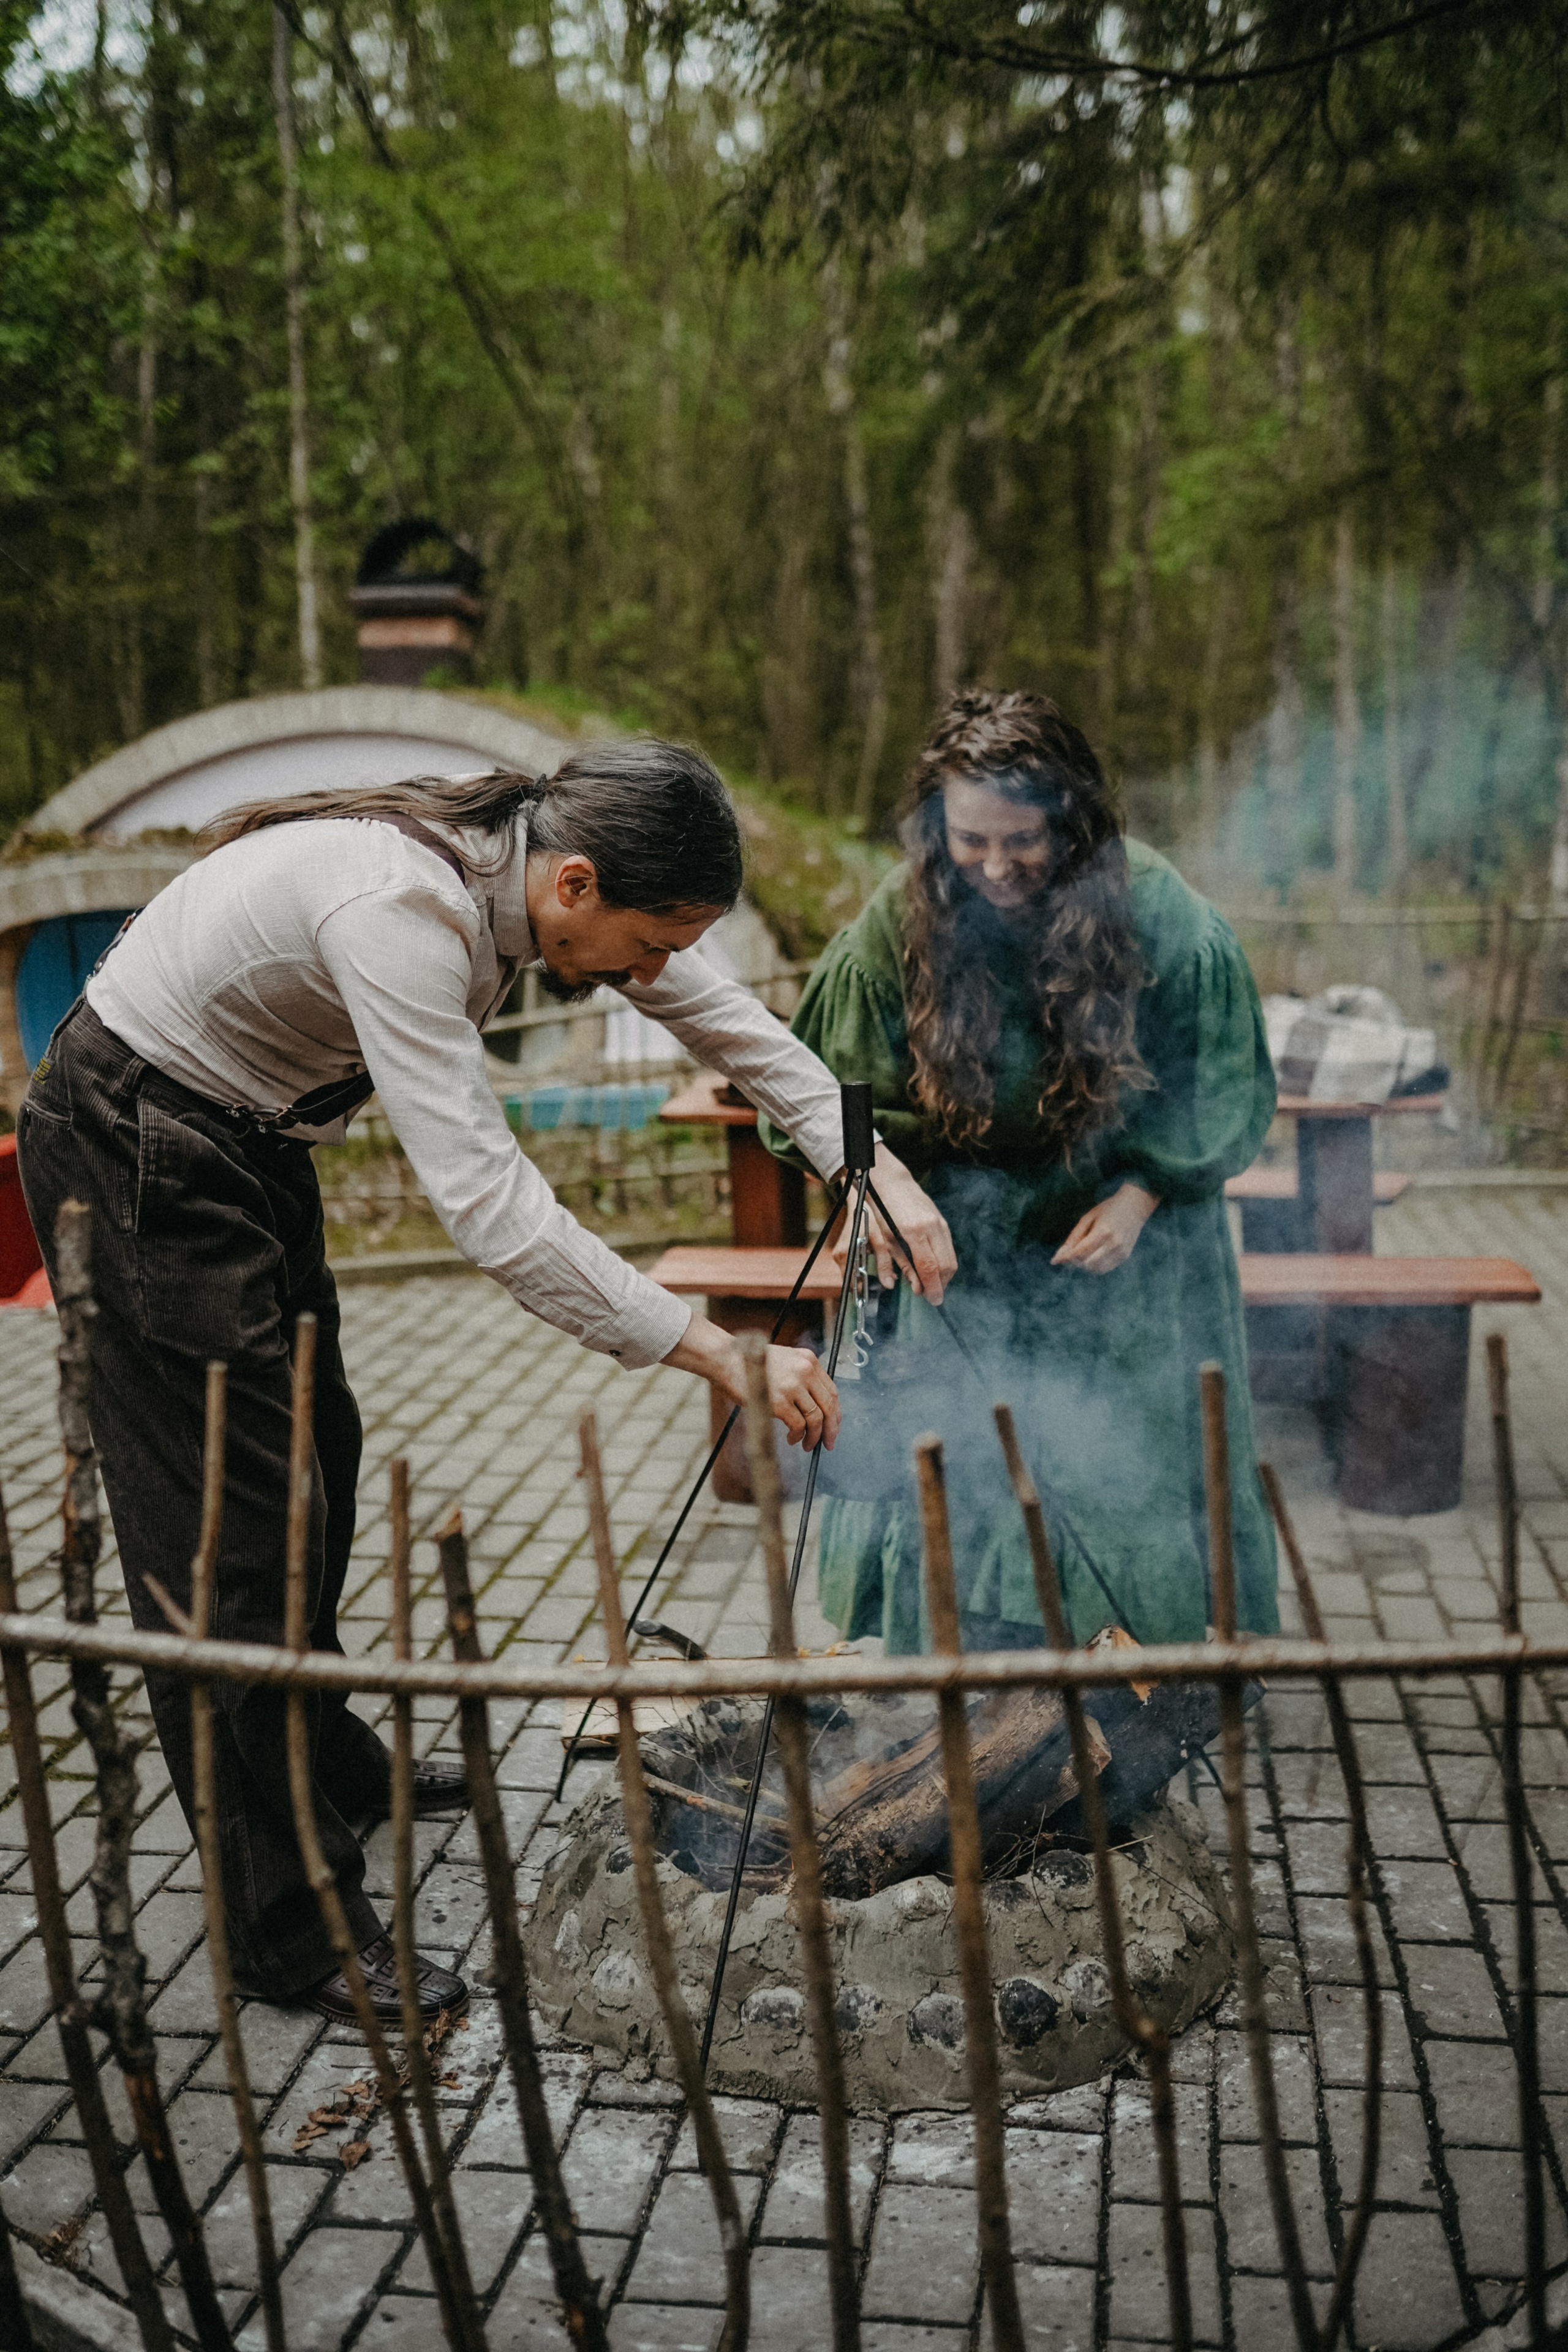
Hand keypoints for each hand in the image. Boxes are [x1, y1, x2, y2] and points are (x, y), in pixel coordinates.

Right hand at [662, 1315, 840, 1449]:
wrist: (726, 1359)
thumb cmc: (749, 1363)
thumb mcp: (784, 1360)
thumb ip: (800, 1376)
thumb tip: (812, 1406)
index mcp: (809, 1360)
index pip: (832, 1390)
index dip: (835, 1413)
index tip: (833, 1426)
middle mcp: (805, 1371)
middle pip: (829, 1405)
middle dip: (831, 1429)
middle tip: (828, 1443)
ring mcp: (793, 1386)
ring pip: (816, 1418)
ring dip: (814, 1436)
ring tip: (806, 1444)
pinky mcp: (779, 1401)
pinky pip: (798, 1425)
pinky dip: (797, 1436)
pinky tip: (792, 1439)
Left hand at [832, 1143, 957, 1303]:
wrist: (891, 1181)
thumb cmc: (882, 1210)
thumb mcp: (887, 1239)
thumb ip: (904, 1264)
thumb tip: (917, 1287)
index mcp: (913, 1231)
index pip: (930, 1267)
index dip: (933, 1288)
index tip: (933, 1300)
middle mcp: (931, 1227)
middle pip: (946, 1266)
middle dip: (941, 1284)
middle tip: (931, 1295)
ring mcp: (939, 1222)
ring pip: (951, 1258)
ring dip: (944, 1275)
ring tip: (932, 1284)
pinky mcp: (942, 1221)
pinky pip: (949, 1248)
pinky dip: (944, 1262)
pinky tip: (934, 1267)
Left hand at [1051, 1182, 1158, 1274]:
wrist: (1135, 1206)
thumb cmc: (1108, 1209)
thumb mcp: (1088, 1217)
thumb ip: (1074, 1237)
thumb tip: (1059, 1256)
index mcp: (1103, 1231)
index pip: (1080, 1252)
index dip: (1066, 1257)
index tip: (1055, 1260)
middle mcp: (1114, 1244)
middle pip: (1087, 1263)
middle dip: (1074, 1261)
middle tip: (1069, 1254)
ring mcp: (1121, 1251)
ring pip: (1096, 1269)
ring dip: (1084, 1265)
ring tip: (1081, 1253)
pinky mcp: (1125, 1256)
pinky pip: (1105, 1268)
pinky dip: (1095, 1266)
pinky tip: (1092, 1255)